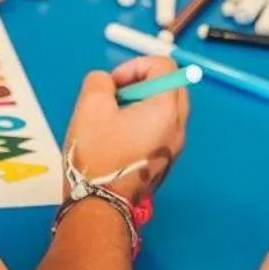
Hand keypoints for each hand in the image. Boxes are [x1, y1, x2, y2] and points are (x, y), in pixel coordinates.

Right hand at [64, 57, 189, 201]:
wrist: (101, 204)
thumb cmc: (97, 154)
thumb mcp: (90, 106)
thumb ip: (100, 81)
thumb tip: (107, 83)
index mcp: (166, 109)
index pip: (164, 66)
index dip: (135, 65)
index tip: (113, 84)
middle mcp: (178, 127)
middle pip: (170, 86)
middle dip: (141, 82)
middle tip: (115, 96)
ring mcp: (174, 147)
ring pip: (166, 109)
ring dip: (142, 103)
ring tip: (114, 118)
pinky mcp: (165, 162)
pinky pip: (161, 130)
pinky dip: (144, 123)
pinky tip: (118, 137)